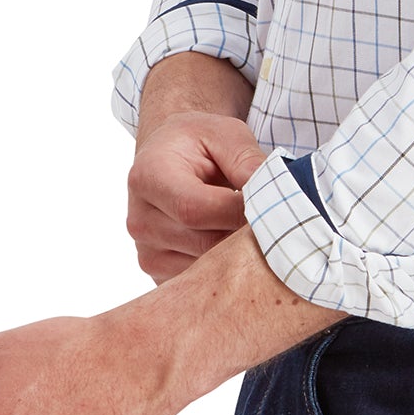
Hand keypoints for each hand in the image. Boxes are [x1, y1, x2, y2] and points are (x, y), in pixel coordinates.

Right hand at [127, 109, 267, 279]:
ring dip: (237, 251)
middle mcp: (139, 220)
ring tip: (250, 224)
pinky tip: (232, 240)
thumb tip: (271, 197)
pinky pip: (201, 280)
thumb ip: (248, 161)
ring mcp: (147, 251)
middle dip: (244, 233)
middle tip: (273, 218)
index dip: (239, 211)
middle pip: (204, 242)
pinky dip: (224, 265)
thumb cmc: (199, 143)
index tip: (271, 203)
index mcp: (148, 177)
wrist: (170, 156)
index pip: (196, 209)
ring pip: (207, 266)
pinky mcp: (159, 273)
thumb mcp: (226, 134)